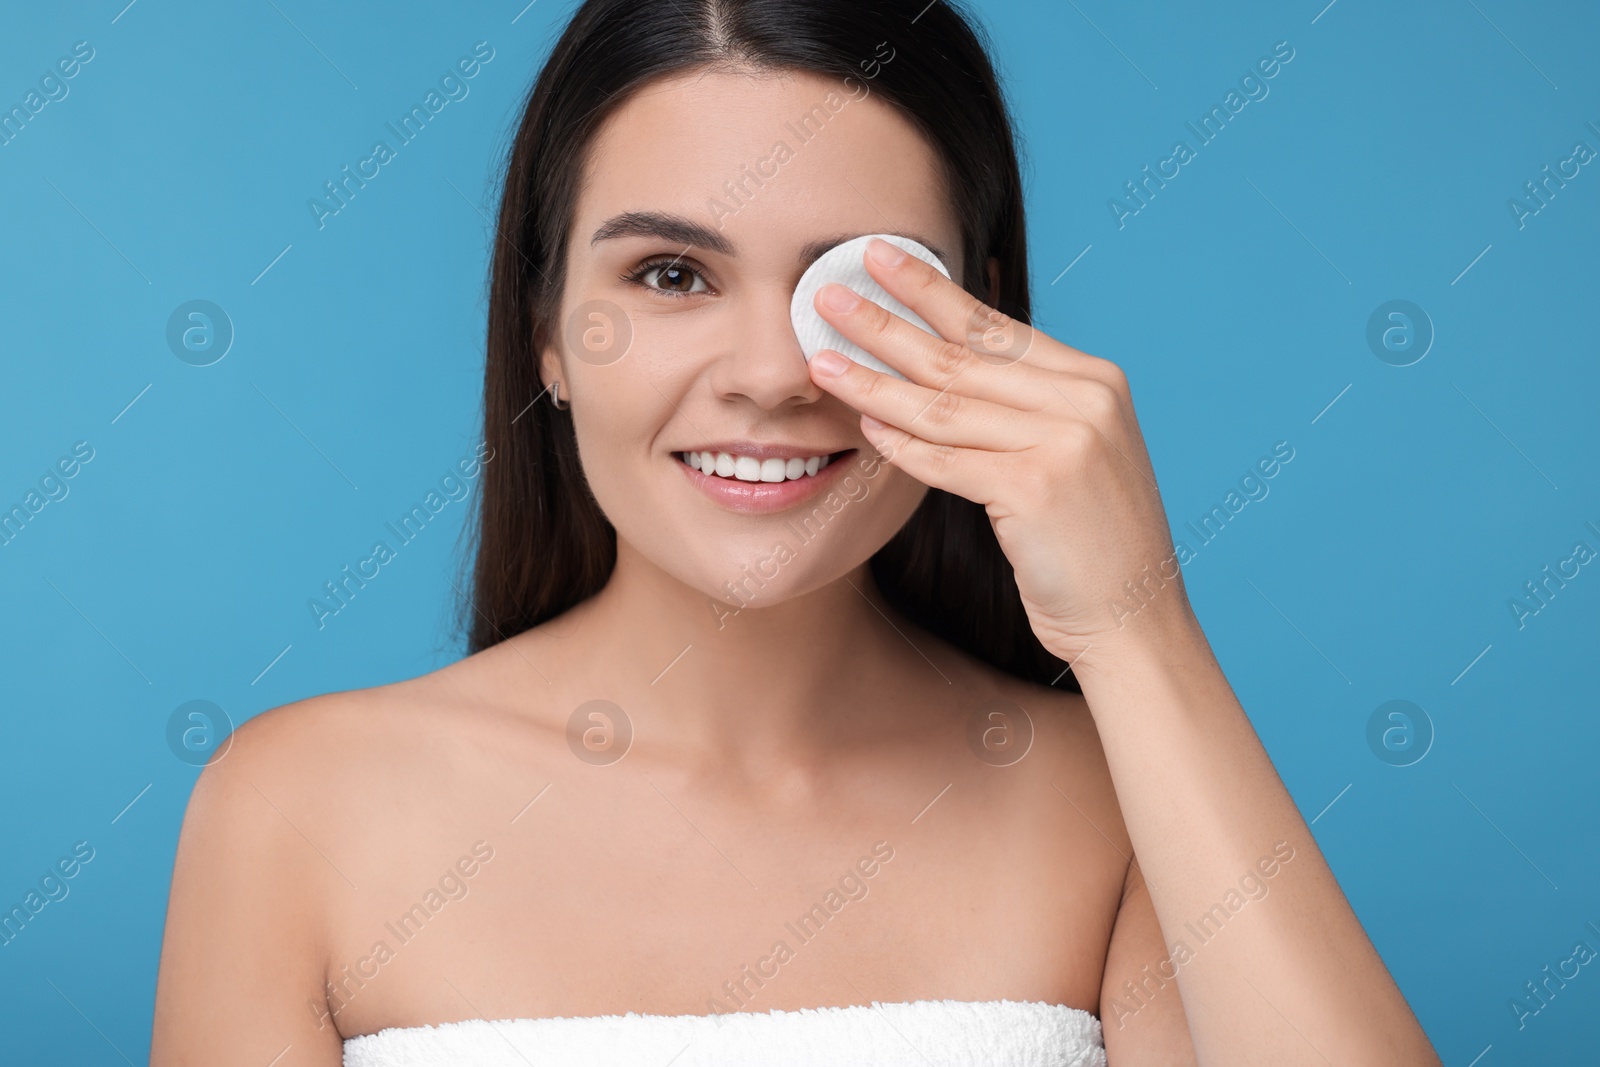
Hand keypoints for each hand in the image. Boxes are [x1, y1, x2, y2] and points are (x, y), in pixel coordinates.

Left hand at [807, 237, 1193, 671]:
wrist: (1134, 619)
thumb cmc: (1091, 542)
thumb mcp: (1074, 454)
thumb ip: (1026, 407)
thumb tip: (945, 363)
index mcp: (1094, 380)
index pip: (993, 325)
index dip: (929, 288)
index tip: (877, 256)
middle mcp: (1083, 401)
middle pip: (960, 354)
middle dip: (885, 321)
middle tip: (826, 293)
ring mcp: (1064, 443)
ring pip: (943, 406)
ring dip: (874, 382)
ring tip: (822, 361)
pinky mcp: (1036, 490)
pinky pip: (946, 461)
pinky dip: (901, 445)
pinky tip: (863, 425)